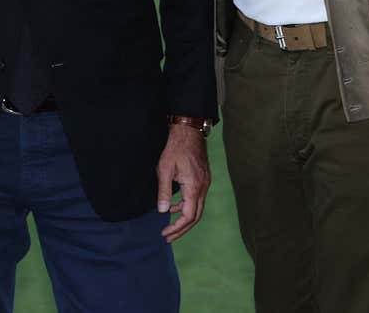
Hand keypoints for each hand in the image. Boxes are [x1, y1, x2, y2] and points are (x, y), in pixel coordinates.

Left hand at [156, 123, 210, 242]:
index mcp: (194, 187)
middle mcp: (203, 188)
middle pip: (196, 217)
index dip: (177, 227)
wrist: (189, 132)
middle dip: (182, 229)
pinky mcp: (203, 179)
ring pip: (198, 209)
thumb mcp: (164, 169)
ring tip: (169, 225)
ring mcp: (205, 184)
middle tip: (168, 237)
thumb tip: (163, 211)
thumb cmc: (175, 148)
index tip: (165, 233)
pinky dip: (186, 206)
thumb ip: (164, 191)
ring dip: (185, 219)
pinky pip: (197, 199)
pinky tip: (175, 206)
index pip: (189, 216)